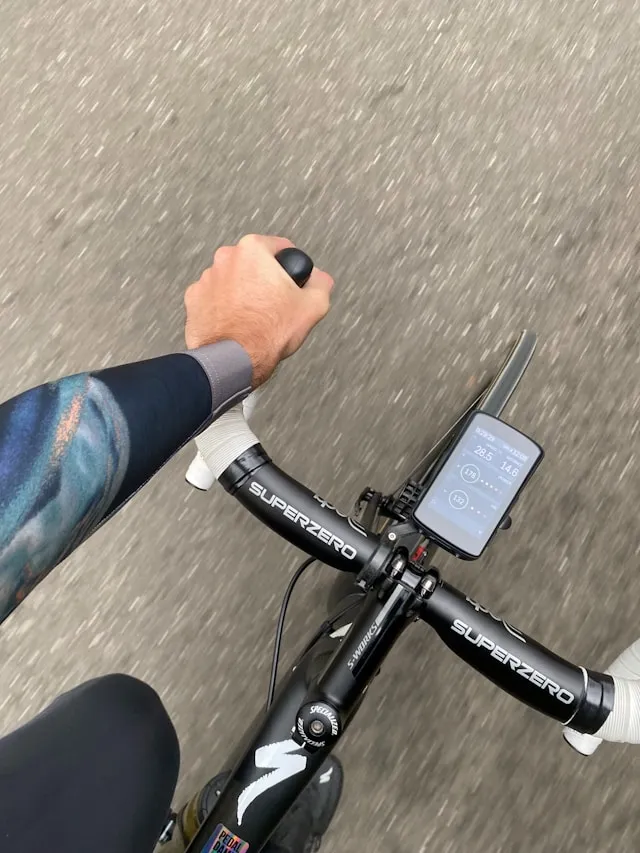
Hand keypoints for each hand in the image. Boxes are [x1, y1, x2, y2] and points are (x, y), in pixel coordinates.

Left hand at [184, 235, 333, 386]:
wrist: (234, 360)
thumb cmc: (268, 332)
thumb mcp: (313, 306)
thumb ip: (321, 283)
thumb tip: (319, 279)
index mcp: (252, 250)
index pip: (279, 247)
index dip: (290, 266)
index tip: (291, 281)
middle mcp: (225, 258)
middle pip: (253, 264)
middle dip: (263, 279)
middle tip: (274, 304)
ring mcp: (206, 279)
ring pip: (232, 280)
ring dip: (242, 292)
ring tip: (254, 317)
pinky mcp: (193, 300)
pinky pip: (214, 298)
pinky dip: (224, 307)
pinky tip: (236, 323)